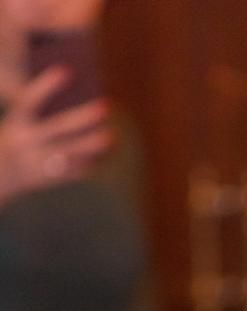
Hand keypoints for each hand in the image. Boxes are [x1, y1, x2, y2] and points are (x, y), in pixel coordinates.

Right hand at [0, 70, 110, 203]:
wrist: (1, 175)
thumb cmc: (17, 136)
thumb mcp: (19, 121)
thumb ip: (40, 109)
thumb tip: (79, 98)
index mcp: (16, 121)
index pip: (30, 100)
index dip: (47, 85)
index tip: (67, 70)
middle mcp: (25, 141)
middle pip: (59, 127)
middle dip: (83, 117)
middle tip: (105, 105)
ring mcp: (37, 162)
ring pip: (71, 152)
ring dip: (92, 144)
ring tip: (110, 136)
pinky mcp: (48, 178)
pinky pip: (74, 171)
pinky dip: (90, 162)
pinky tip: (104, 153)